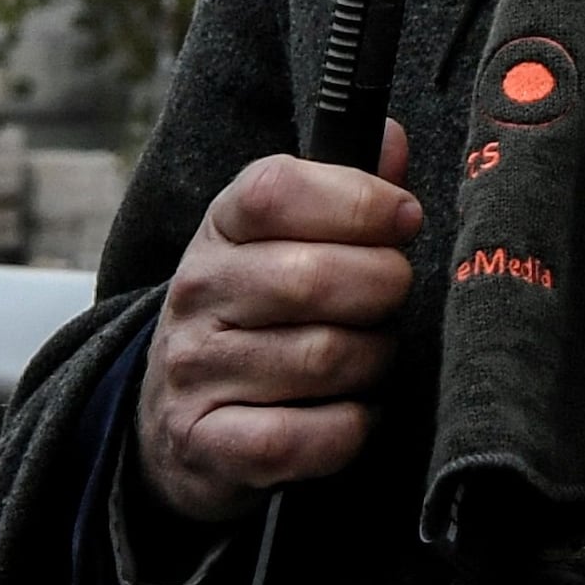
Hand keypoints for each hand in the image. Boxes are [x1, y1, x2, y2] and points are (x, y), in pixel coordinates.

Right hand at [133, 123, 417, 528]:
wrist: (180, 418)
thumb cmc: (265, 309)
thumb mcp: (292, 236)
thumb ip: (350, 188)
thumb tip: (393, 139)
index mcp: (221, 228)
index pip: (277, 189)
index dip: (360, 200)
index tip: (404, 218)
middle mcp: (197, 293)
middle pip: (316, 277)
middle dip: (384, 288)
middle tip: (390, 299)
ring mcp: (193, 371)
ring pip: (324, 358)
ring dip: (372, 360)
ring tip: (366, 355)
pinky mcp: (205, 444)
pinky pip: (303, 436)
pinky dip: (348, 428)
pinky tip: (347, 412)